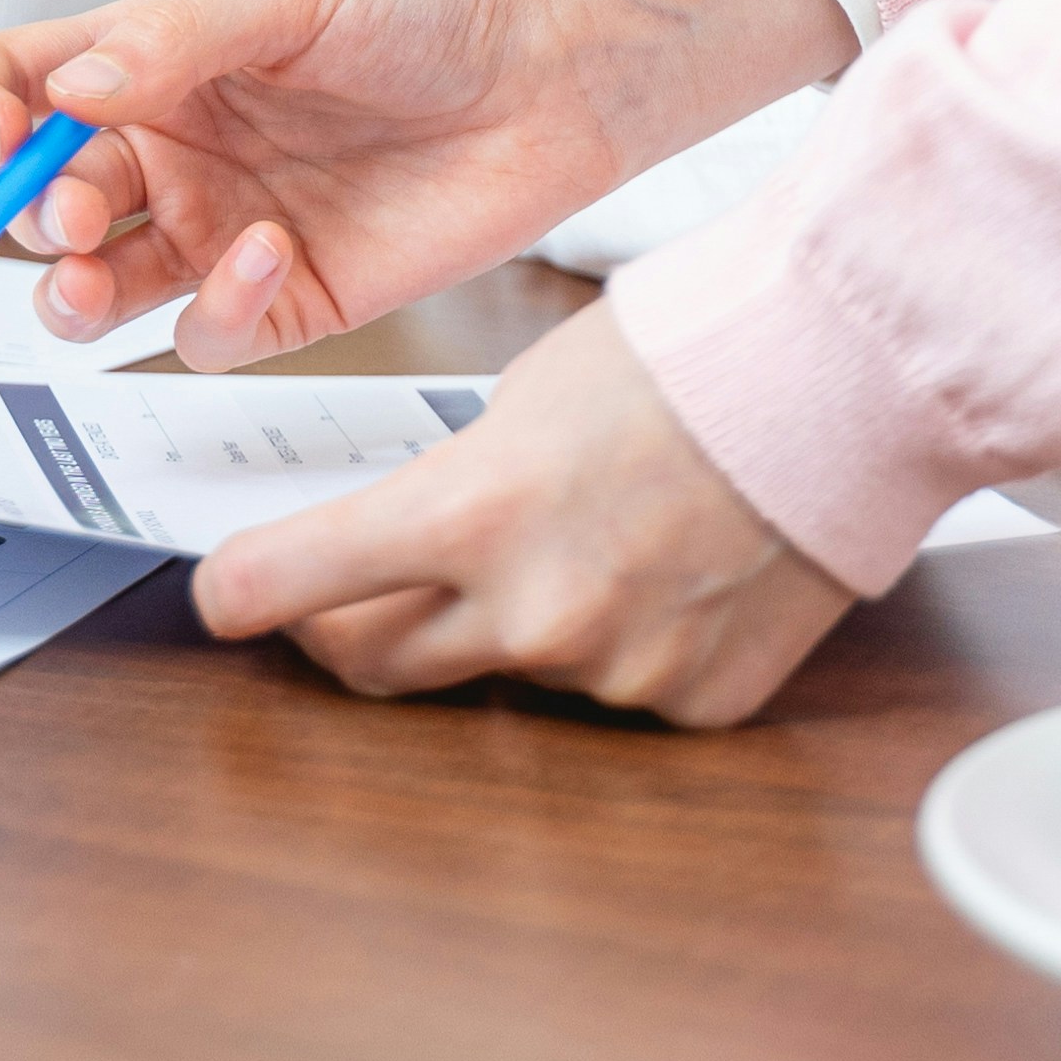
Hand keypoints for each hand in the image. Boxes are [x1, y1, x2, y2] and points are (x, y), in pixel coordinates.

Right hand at [0, 0, 857, 362]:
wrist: (549, 78)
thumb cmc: (425, 10)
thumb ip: (175, 38)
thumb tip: (66, 89)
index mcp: (146, 61)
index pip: (15, 84)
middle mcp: (167, 149)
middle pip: (40, 198)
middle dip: (30, 210)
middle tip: (64, 208)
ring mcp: (217, 229)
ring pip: (95, 288)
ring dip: (70, 290)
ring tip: (87, 272)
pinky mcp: (282, 300)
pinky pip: (206, 331)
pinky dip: (216, 306)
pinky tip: (268, 253)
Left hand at [193, 301, 857, 725]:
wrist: (841, 382)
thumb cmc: (686, 357)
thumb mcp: (522, 395)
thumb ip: (457, 486)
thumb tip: (409, 542)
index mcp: (472, 511)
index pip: (296, 583)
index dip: (239, 596)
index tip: (220, 598)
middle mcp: (531, 610)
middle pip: (377, 661)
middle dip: (341, 627)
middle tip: (336, 597)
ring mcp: (613, 670)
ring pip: (507, 670)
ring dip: (505, 619)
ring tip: (578, 529)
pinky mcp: (688, 703)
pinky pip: (613, 689)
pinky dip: (612, 642)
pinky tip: (658, 572)